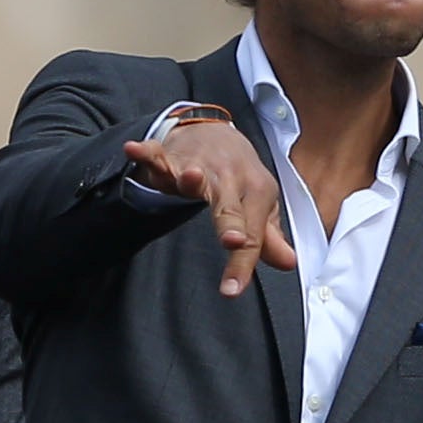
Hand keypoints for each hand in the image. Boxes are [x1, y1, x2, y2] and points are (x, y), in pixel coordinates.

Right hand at [122, 121, 296, 296]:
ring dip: (191, 176)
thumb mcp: (259, 206)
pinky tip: (134, 150)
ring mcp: (201, 165)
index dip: (242, 264)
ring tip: (190, 176)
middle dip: (230, 226)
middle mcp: (230, 179)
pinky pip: (158, 155)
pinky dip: (146, 153)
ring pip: (195, 175)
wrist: (218, 133)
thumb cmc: (239, 176)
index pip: (252, 236)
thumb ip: (268, 237)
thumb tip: (289, 263)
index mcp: (255, 193)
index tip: (232, 290)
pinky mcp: (173, 156)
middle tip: (232, 242)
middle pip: (230, 209)